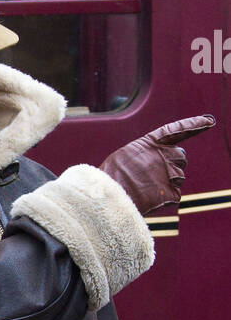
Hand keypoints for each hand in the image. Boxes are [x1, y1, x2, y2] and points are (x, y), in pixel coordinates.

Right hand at [99, 115, 214, 214]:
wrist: (111, 195)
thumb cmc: (112, 176)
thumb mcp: (127, 155)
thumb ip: (147, 154)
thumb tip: (157, 163)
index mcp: (151, 143)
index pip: (177, 130)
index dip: (194, 124)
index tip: (208, 121)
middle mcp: (165, 155)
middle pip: (180, 157)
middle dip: (173, 164)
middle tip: (155, 174)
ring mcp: (170, 174)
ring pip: (179, 177)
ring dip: (167, 182)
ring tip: (147, 188)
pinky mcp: (172, 193)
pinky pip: (174, 194)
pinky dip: (164, 198)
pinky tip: (149, 198)